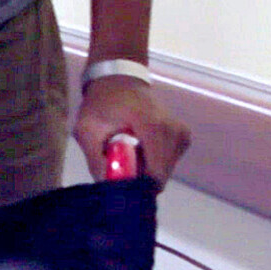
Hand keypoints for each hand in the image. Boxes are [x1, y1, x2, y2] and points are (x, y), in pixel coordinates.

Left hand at [74, 72, 190, 183]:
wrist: (120, 81)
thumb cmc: (102, 104)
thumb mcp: (87, 129)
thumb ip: (96, 159)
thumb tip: (108, 188)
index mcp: (152, 124)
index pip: (155, 171)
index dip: (137, 185)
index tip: (120, 181)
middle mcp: (174, 129)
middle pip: (160, 174)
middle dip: (140, 177)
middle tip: (120, 163)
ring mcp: (182, 132)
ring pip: (164, 171)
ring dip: (146, 169)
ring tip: (129, 153)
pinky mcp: (184, 136)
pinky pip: (168, 163)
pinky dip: (153, 162)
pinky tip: (140, 149)